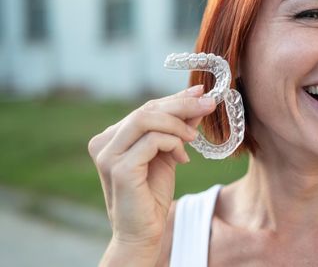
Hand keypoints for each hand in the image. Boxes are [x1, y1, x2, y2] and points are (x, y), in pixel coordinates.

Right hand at [88, 85, 215, 263]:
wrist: (143, 231)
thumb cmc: (152, 193)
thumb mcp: (168, 153)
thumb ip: (177, 128)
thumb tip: (198, 100)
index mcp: (111, 137)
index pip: (146, 108)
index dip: (175, 98)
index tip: (200, 93)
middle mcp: (103, 142)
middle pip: (146, 109)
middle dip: (181, 105)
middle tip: (208, 104)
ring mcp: (108, 155)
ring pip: (146, 119)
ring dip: (178, 124)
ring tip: (193, 138)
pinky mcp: (120, 169)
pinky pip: (152, 140)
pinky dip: (173, 142)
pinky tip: (183, 157)